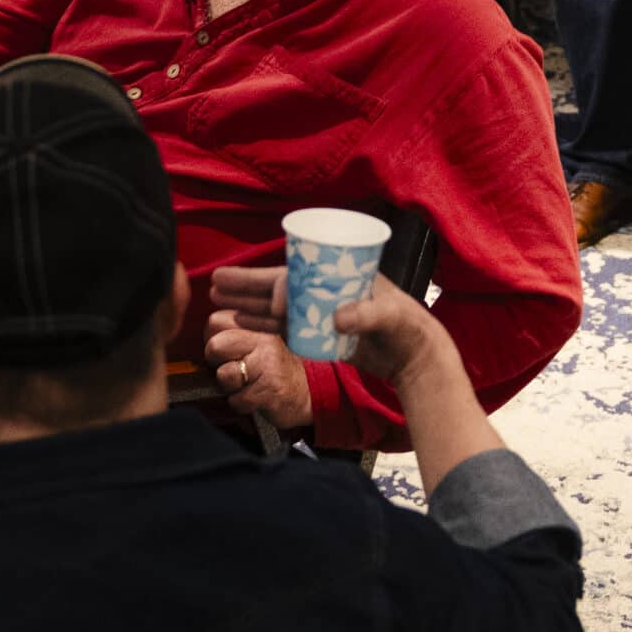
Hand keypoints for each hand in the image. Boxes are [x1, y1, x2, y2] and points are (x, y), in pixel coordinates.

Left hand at [202, 264, 313, 429]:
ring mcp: (268, 363)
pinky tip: (257, 399)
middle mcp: (264, 339)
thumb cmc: (275, 368)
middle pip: (214, 346)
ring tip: (248, 385)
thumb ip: (233, 334)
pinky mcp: (270, 389)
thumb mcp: (258, 342)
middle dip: (217, 364)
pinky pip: (237, 400)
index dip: (214, 341)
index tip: (228, 353)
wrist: (310, 392)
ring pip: (224, 375)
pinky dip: (242, 405)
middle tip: (236, 370)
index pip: (215, 321)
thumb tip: (206, 340)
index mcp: (258, 325)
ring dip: (230, 388)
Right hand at [209, 266, 451, 387]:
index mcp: (341, 273)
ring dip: (247, 303)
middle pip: (279, 283)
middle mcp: (325, 288)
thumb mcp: (391, 316)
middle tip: (216, 281)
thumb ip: (367, 316)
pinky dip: (261, 324)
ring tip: (217, 300)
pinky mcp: (318, 331)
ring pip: (275, 304)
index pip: (301, 276)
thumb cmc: (408, 328)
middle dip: (247, 284)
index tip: (275, 305)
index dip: (281, 286)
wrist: (415, 357)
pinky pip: (283, 326)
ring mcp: (319, 310)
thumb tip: (338, 317)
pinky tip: (239, 321)